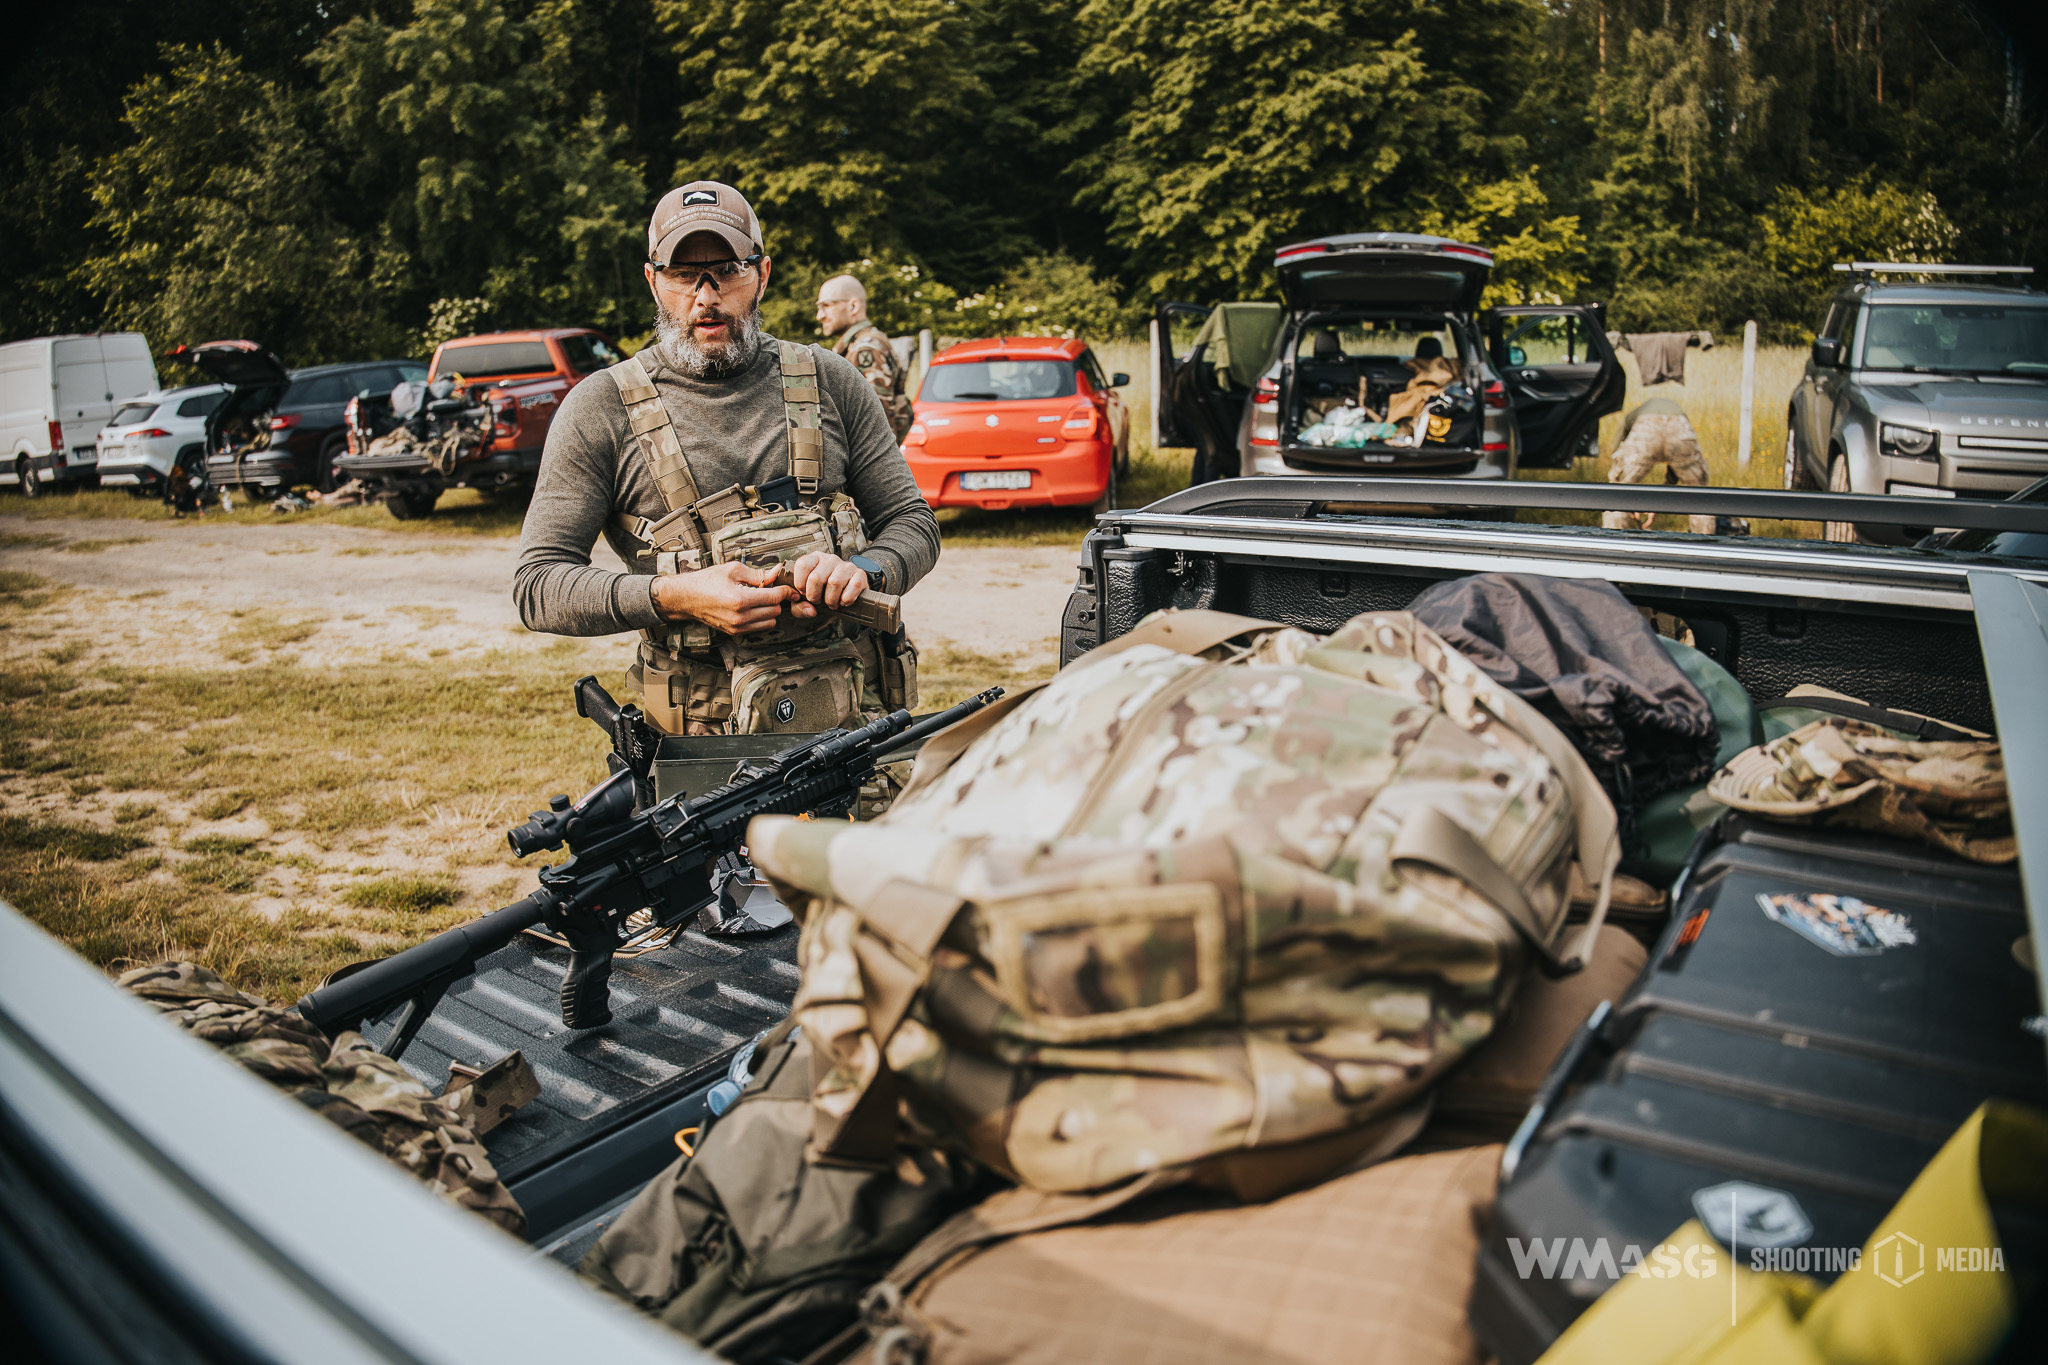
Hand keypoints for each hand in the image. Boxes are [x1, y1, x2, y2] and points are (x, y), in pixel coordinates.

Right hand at [652, 561, 791, 633]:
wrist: (687, 597)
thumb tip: (777, 572)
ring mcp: (737, 627)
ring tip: (759, 599)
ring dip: (770, 610)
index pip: (775, 598)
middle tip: (768, 590)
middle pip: (775, 611)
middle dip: (775, 599)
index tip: (787, 587)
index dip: (784, 590)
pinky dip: (761, 618)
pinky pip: (759, 628)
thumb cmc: (708, 580)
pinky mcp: (735, 633)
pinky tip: (753, 607)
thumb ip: (758, 573)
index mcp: (741, 599)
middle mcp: (740, 617)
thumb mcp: (733, 570)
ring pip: (770, 622)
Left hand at [783, 551, 868, 618]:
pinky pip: (854, 585)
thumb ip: (799, 606)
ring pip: (834, 583)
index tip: (804, 593)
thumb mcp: (806, 597)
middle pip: (816, 578)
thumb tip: (809, 610)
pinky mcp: (860, 574)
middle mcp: (830, 559)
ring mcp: (846, 566)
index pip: (802, 565)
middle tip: (818, 601)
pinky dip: (847, 598)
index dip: (800, 584)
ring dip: (831, 600)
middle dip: (815, 596)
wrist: (845, 595)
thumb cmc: (823, 593)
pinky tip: (844, 601)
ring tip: (831, 603)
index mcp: (814, 559)